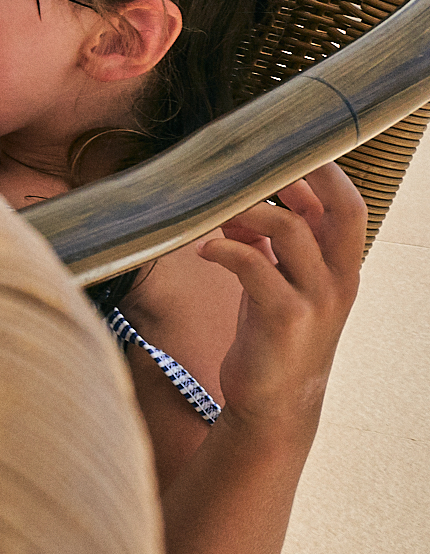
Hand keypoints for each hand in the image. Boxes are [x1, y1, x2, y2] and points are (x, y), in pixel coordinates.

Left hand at [198, 164, 363, 429]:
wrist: (274, 402)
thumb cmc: (273, 335)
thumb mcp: (277, 283)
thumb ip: (268, 244)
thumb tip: (239, 206)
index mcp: (341, 266)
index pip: (349, 205)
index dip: (322, 173)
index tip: (282, 150)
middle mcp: (339, 278)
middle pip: (344, 209)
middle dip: (307, 175)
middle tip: (260, 161)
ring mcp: (316, 299)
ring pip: (290, 230)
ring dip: (247, 210)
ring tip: (216, 211)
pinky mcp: (285, 319)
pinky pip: (254, 266)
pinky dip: (226, 250)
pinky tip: (205, 251)